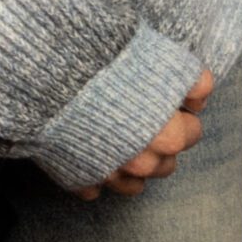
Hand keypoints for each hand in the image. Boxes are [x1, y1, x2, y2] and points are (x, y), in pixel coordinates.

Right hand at [74, 68, 214, 201]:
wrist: (43, 67)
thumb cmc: (103, 55)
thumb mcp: (161, 54)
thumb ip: (189, 79)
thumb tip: (198, 96)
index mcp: (170, 134)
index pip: (193, 130)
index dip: (181, 110)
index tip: (166, 96)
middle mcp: (145, 161)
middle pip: (168, 161)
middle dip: (159, 140)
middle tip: (140, 111)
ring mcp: (111, 174)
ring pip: (138, 182)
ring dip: (134, 161)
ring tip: (117, 132)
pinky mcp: (80, 179)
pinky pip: (100, 187)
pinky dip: (99, 171)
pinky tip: (88, 146)